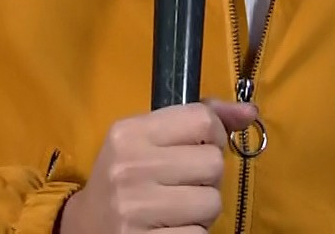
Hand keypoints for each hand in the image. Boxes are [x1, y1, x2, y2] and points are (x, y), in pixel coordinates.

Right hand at [57, 99, 256, 233]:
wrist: (85, 228)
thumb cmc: (125, 178)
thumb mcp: (148, 140)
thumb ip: (197, 120)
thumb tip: (249, 112)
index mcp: (130, 133)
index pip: (202, 120)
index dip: (215, 135)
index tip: (200, 148)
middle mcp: (130, 168)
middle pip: (213, 163)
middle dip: (208, 178)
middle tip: (184, 185)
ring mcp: (136, 210)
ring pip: (211, 203)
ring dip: (202, 211)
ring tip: (177, 210)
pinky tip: (170, 229)